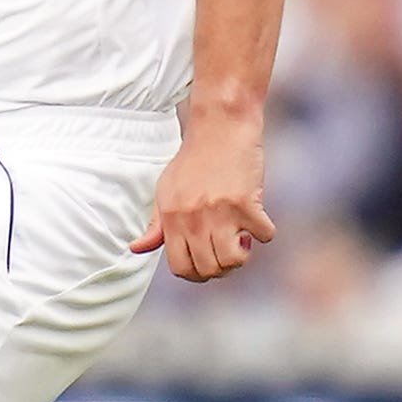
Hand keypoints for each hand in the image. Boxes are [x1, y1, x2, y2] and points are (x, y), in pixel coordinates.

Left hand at [132, 112, 275, 282]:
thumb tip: (136, 249)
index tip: (208, 261)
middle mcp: (191, 219)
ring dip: (243, 255)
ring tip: (242, 237)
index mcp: (170, 218)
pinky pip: (263, 236)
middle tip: (230, 248)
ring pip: (233, 260)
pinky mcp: (245, 203)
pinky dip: (265, 232)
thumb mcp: (165, 191)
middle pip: (208, 269)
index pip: (180, 268)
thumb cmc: (193, 161)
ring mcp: (218, 212)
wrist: (220, 127)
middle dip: (223, 267)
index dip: (197, 273)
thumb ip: (155, 225)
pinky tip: (259, 217)